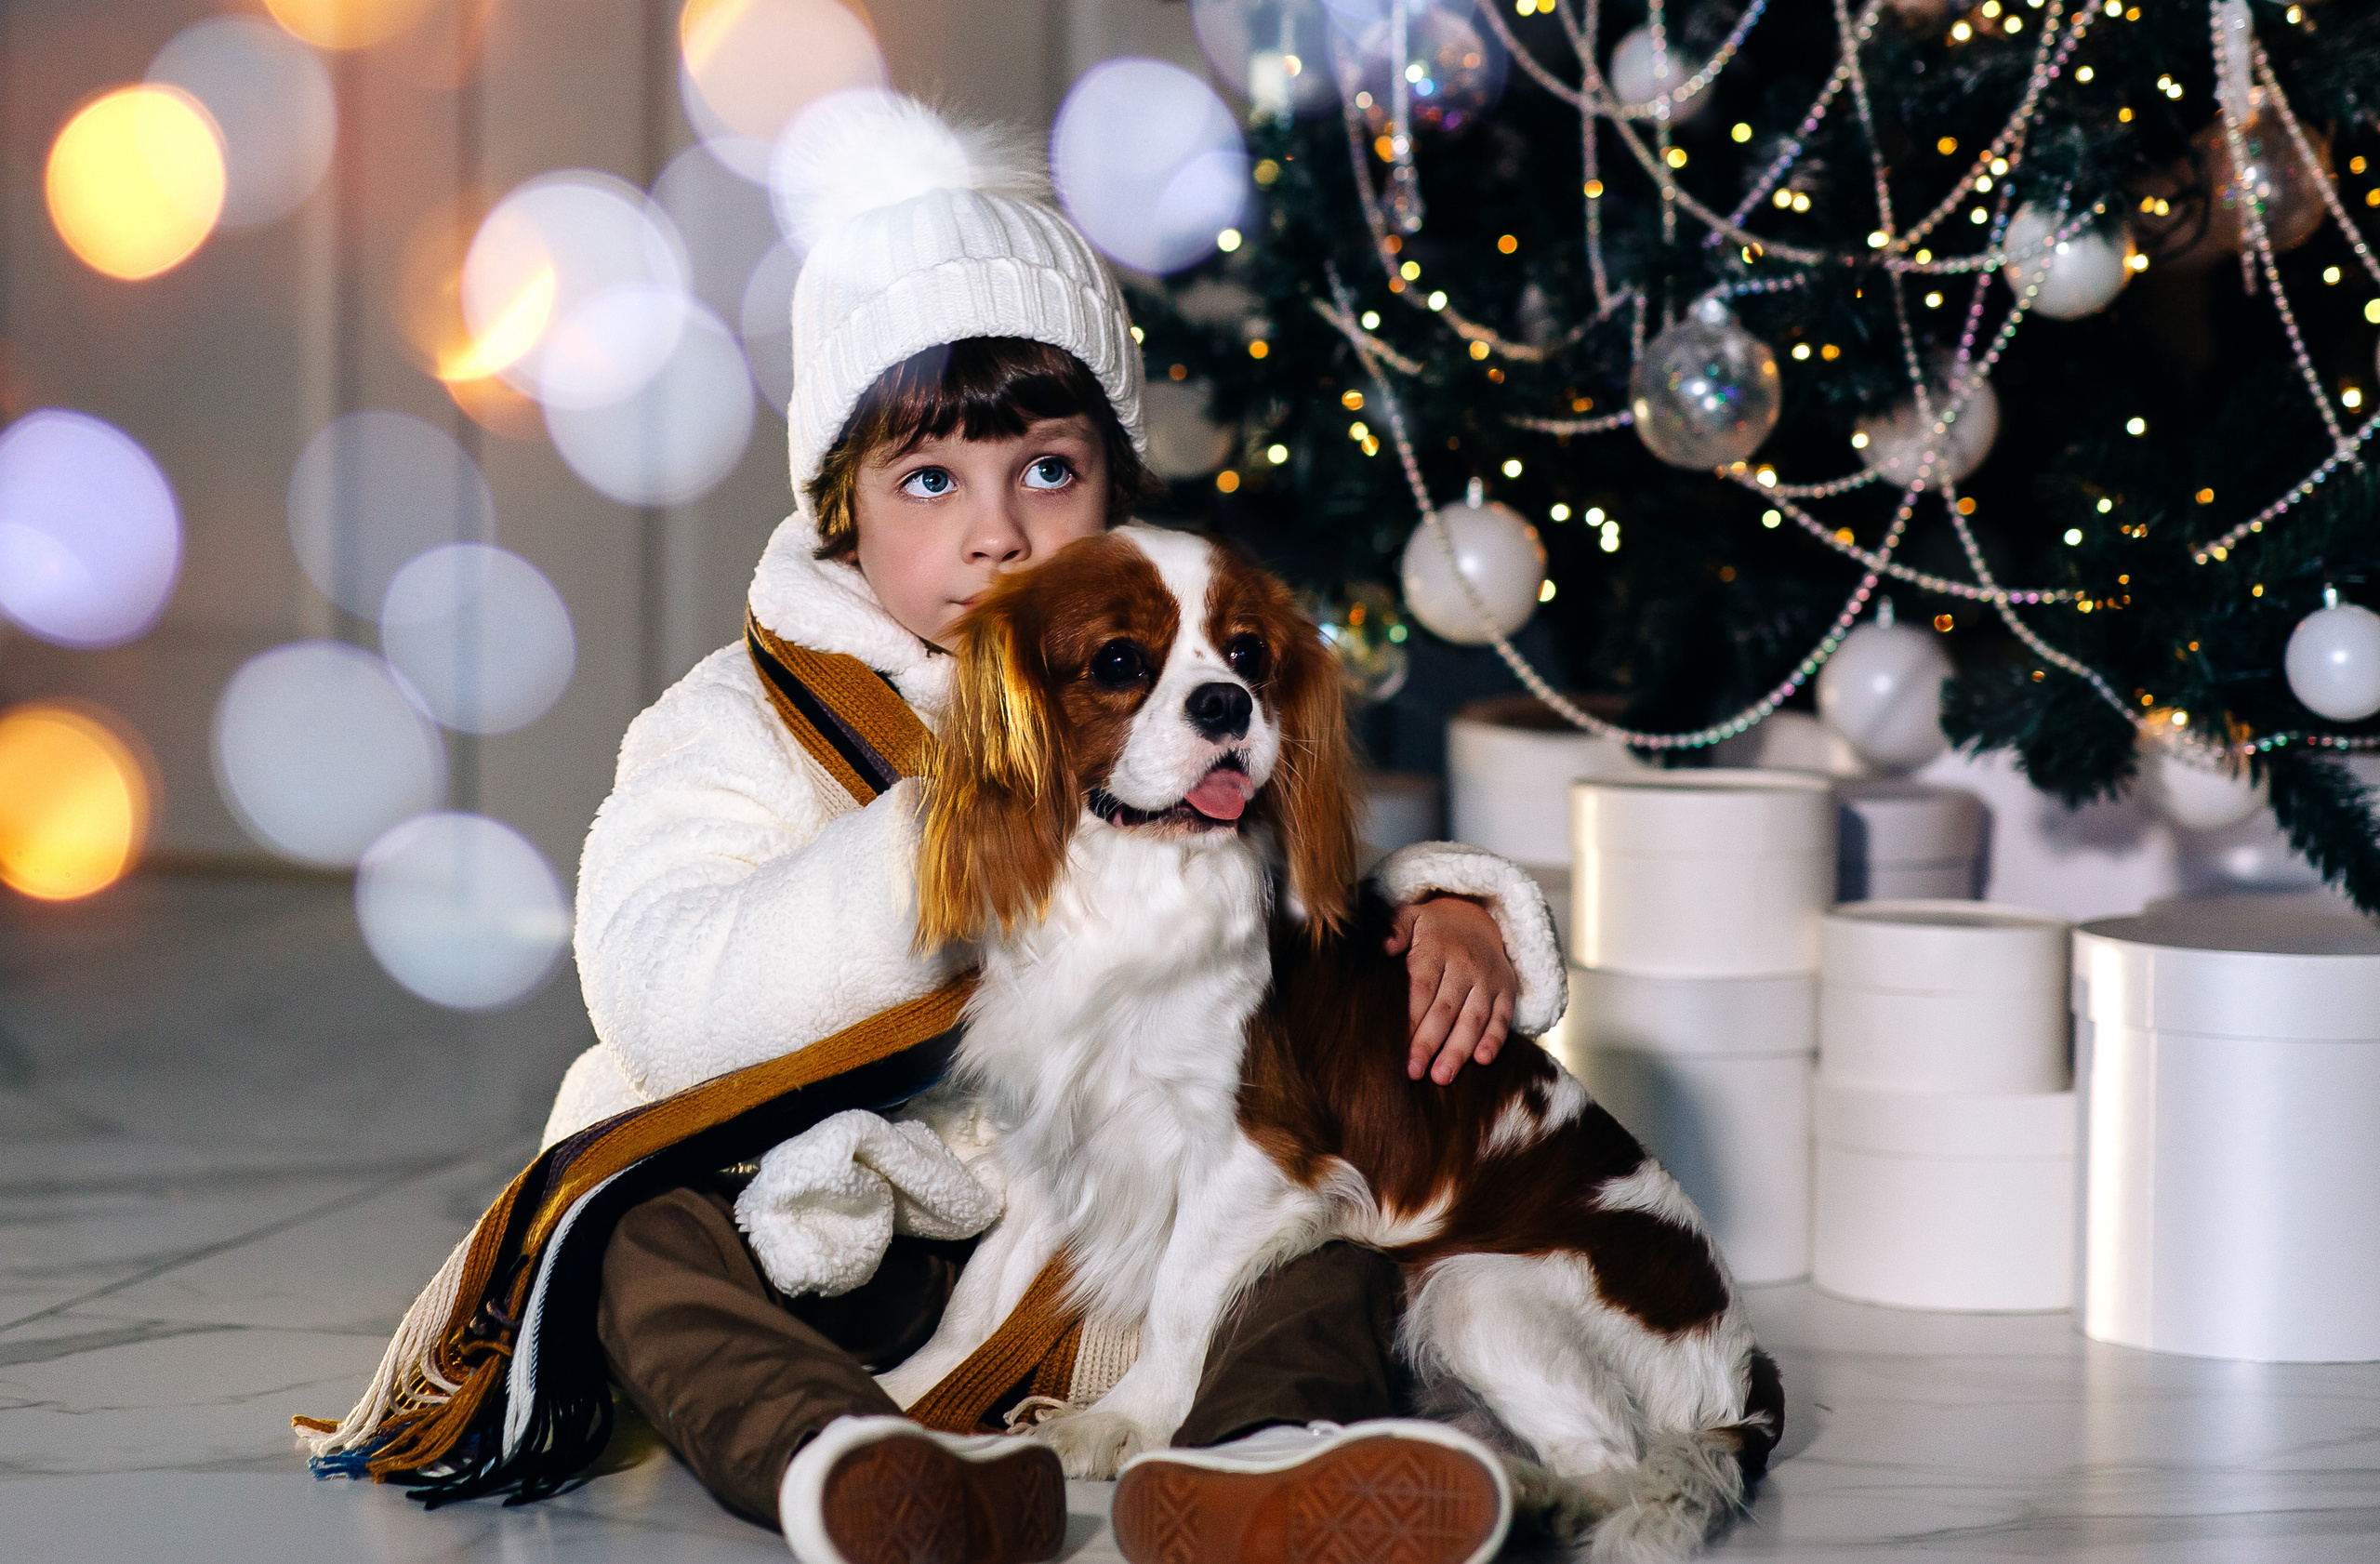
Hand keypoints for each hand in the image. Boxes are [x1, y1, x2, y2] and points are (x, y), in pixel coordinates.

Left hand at [1384, 894, 1515, 1084]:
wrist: (1476, 918)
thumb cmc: (1431, 929)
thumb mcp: (1410, 917)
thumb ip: (1394, 929)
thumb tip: (1384, 945)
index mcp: (1436, 949)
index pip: (1421, 989)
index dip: (1409, 1020)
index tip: (1394, 1047)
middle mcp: (1465, 965)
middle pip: (1445, 1009)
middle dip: (1429, 1043)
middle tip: (1413, 1072)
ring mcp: (1487, 979)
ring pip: (1473, 1019)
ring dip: (1459, 1050)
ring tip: (1442, 1077)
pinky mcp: (1506, 990)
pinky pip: (1503, 1017)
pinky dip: (1495, 1039)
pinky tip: (1482, 1061)